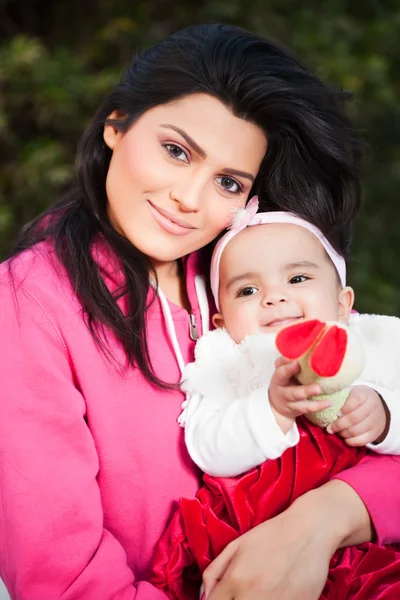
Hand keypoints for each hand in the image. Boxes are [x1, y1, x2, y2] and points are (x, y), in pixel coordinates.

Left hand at [203, 480, 371, 599]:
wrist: (310, 530)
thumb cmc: (272, 535)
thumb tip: (203, 596)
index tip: (224, 596)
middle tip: (241, 592)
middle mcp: (253, 597)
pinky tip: (276, 593)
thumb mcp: (237, 545)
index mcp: (235, 580)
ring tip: (259, 590)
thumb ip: (214, 572)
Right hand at [269, 357, 330, 432]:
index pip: (281, 373)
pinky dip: (319, 405)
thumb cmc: (284, 382)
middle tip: (314, 384)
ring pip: (300, 400)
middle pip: (292, 391)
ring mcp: (291, 402)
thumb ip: (287, 361)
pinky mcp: (298, 409)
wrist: (277, 404)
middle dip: (303, 388)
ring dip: (309, 395)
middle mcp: (283, 392)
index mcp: (279, 379)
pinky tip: (329, 402)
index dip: (288, 368)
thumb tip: (300, 346)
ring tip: (319, 390)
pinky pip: (308, 408)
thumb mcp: (282, 371)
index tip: (297, 363)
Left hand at [326, 385, 388, 445]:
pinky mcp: (374, 433)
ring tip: (335, 431)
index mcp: (364, 394)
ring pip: (357, 431)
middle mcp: (372, 407)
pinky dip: (350, 441)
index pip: (355, 400)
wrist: (378, 409)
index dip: (344, 408)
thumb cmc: (356, 399)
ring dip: (343, 433)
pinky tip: (344, 438)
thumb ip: (339, 397)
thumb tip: (322, 402)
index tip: (335, 413)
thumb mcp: (350, 393)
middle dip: (339, 424)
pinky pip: (362, 441)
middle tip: (329, 427)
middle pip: (354, 418)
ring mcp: (375, 421)